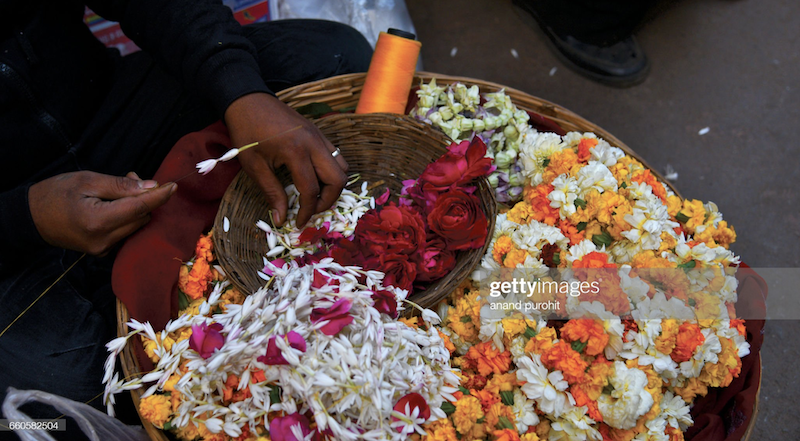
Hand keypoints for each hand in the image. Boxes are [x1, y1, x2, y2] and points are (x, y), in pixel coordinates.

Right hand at [29, 171, 176, 254]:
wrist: (30, 217)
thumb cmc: (55, 193)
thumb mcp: (87, 180)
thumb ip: (120, 185)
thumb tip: (150, 186)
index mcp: (98, 221)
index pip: (140, 208)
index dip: (159, 196)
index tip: (174, 185)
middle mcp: (104, 240)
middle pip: (142, 218)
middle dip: (144, 198)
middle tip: (131, 178)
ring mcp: (103, 249)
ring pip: (136, 226)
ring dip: (137, 207)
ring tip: (119, 190)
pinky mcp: (102, 251)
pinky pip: (126, 232)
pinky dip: (127, 218)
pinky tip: (116, 205)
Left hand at [223, 93, 347, 226]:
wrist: (248, 100)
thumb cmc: (246, 132)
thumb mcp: (254, 166)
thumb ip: (271, 192)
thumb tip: (280, 219)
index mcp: (296, 152)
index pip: (311, 190)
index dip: (307, 211)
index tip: (298, 222)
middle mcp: (314, 143)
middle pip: (337, 180)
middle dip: (328, 200)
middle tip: (311, 210)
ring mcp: (320, 136)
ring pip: (342, 167)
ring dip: (333, 185)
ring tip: (315, 195)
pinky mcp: (319, 133)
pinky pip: (336, 156)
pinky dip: (331, 171)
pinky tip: (314, 177)